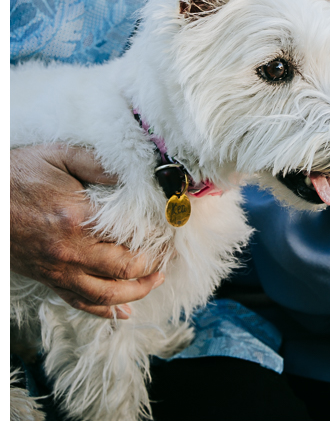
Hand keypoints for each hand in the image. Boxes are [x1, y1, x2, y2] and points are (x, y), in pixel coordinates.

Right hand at [11, 144, 164, 318]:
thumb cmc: (18, 173)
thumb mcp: (60, 155)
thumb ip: (99, 164)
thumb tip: (135, 172)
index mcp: (76, 217)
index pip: (129, 233)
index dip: (155, 234)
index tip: (171, 229)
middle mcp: (69, 250)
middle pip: (123, 269)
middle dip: (153, 266)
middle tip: (170, 256)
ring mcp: (57, 270)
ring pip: (106, 294)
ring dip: (137, 292)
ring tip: (156, 280)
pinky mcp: (47, 279)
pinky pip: (79, 302)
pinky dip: (104, 311)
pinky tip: (121, 312)